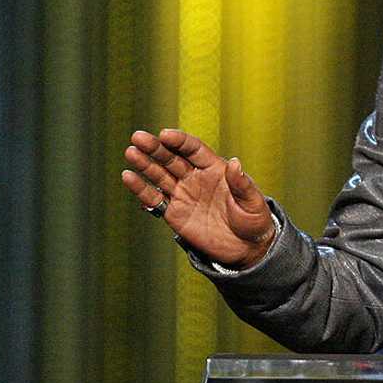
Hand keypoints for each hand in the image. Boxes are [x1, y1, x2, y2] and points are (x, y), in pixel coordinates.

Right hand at [121, 129, 274, 268]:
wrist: (246, 248)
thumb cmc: (254, 220)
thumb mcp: (253, 202)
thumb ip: (242, 184)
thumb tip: (235, 163)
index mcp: (215, 168)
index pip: (193, 149)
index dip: (179, 141)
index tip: (165, 135)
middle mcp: (196, 177)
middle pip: (172, 158)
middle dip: (155, 147)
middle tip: (138, 138)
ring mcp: (183, 194)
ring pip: (159, 175)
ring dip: (144, 164)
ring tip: (130, 153)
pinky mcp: (174, 212)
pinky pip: (155, 198)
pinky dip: (141, 189)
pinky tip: (128, 178)